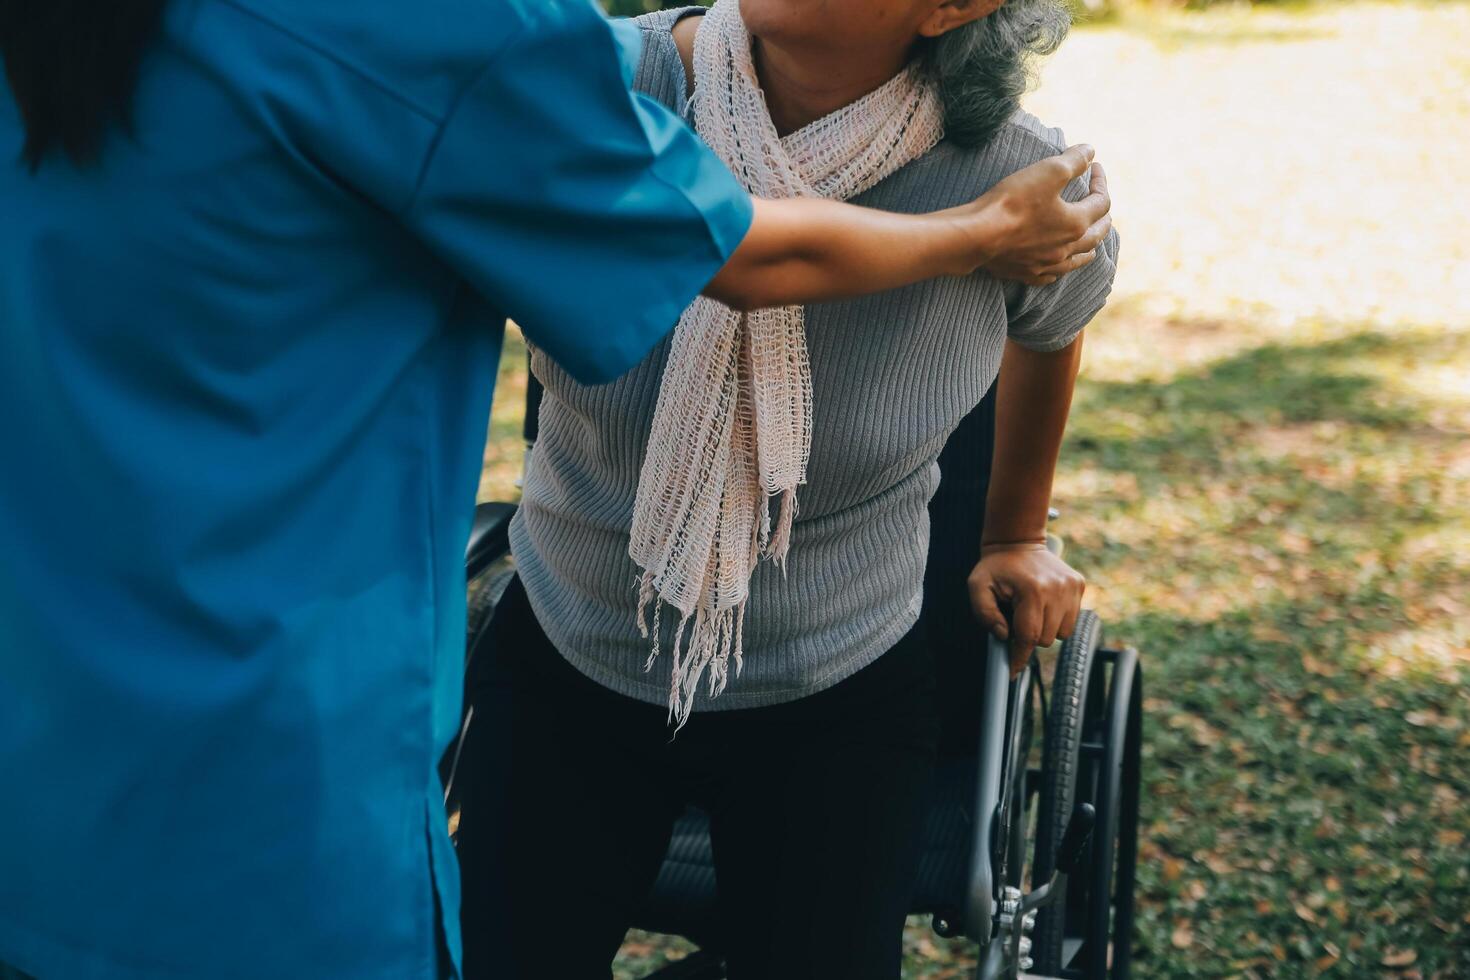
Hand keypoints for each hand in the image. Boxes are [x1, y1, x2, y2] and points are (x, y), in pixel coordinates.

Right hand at [959, 146, 1112, 286]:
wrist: (978, 236)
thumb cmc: (1013, 202)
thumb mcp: (1048, 170)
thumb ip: (1073, 160)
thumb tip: (1090, 151)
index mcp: (1077, 223)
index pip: (1101, 201)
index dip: (1100, 181)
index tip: (1094, 166)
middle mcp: (1067, 248)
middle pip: (1096, 235)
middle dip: (1103, 218)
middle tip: (1102, 207)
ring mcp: (1047, 264)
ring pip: (1078, 259)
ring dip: (1089, 248)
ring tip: (1092, 242)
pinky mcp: (1027, 273)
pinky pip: (1052, 276)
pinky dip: (1060, 269)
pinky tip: (1057, 267)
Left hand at [968, 542, 1085, 677]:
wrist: (1018, 542)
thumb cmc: (995, 567)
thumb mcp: (977, 587)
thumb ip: (984, 614)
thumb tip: (1003, 636)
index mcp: (1033, 590)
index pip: (1028, 636)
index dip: (1019, 657)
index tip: (1012, 672)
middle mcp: (1058, 589)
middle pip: (1045, 639)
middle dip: (1029, 636)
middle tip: (1016, 619)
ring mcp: (1072, 587)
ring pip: (1062, 634)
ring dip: (1045, 629)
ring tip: (1030, 611)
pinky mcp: (1079, 585)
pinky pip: (1071, 621)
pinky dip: (1057, 620)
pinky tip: (1044, 604)